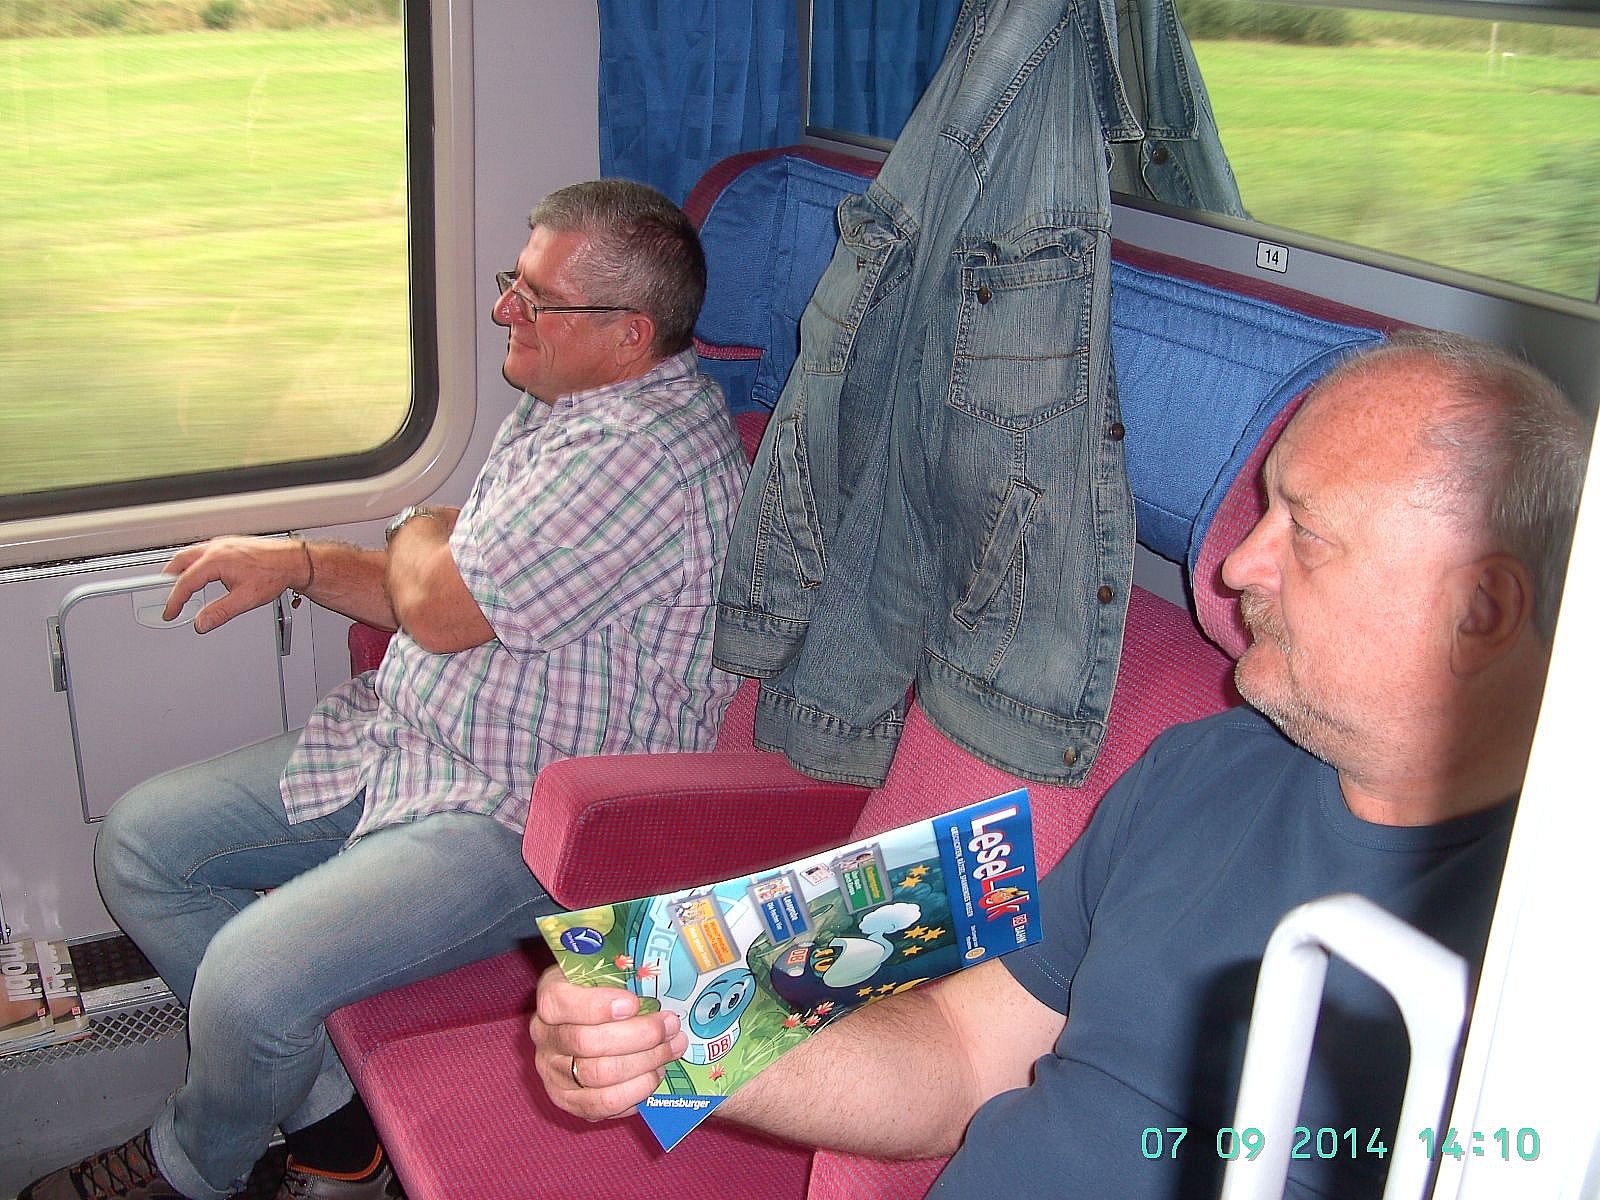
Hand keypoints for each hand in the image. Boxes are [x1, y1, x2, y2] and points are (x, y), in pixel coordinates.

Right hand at [162, 536, 307, 632]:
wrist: (293, 561)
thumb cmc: (274, 574)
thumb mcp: (245, 599)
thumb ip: (220, 612)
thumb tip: (202, 623)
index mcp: (215, 560)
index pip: (185, 582)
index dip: (175, 600)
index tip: (170, 611)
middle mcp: (216, 548)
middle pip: (180, 561)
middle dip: (169, 579)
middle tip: (165, 594)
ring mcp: (223, 543)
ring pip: (191, 553)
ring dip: (181, 568)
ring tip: (179, 583)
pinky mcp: (230, 543)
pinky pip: (204, 550)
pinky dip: (195, 562)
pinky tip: (201, 570)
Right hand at [529, 965, 687, 1121]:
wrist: (587, 1027)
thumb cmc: (605, 994)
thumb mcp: (607, 972)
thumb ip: (624, 971)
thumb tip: (660, 977)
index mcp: (550, 997)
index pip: (559, 1002)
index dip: (596, 1005)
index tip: (633, 1003)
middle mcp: (544, 1037)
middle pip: (586, 1043)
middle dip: (638, 1036)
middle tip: (671, 1026)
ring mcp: (553, 1073)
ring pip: (598, 1076)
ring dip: (644, 1063)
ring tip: (672, 1049)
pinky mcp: (568, 1101)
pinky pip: (602, 1105)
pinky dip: (634, 1092)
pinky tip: (654, 1075)